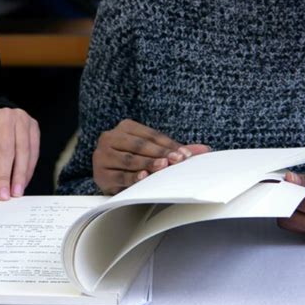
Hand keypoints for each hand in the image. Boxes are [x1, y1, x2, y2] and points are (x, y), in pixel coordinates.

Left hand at [0, 108, 39, 199]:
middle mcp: (6, 117)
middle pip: (6, 151)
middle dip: (5, 176)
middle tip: (4, 196)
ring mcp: (23, 121)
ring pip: (23, 152)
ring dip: (20, 175)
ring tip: (16, 192)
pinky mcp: (34, 128)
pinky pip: (34, 152)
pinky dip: (29, 170)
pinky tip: (23, 182)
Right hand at [93, 119, 209, 194]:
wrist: (108, 174)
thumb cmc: (133, 160)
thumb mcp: (152, 152)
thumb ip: (175, 150)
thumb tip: (205, 150)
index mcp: (125, 127)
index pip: (150, 135)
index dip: (169, 144)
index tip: (185, 154)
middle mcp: (110, 137)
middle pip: (140, 145)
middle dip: (161, 153)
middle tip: (177, 160)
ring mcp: (102, 155)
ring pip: (129, 159)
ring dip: (148, 164)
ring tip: (163, 166)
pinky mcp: (100, 173)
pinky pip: (119, 176)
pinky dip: (132, 177)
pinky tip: (143, 177)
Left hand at [278, 159, 304, 240]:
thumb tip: (288, 180)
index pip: (297, 204)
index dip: (285, 191)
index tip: (280, 181)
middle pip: (289, 221)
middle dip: (284, 203)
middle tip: (286, 187)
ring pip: (293, 226)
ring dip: (290, 210)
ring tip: (296, 194)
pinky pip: (303, 226)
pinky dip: (298, 214)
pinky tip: (303, 201)